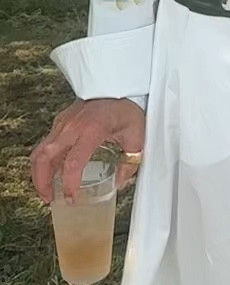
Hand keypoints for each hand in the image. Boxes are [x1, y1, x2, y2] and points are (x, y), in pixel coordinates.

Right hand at [30, 97, 145, 203]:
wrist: (120, 86)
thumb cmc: (127, 109)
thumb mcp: (136, 138)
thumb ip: (128, 164)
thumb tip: (120, 183)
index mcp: (92, 130)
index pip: (72, 163)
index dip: (69, 184)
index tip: (71, 198)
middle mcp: (72, 126)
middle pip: (44, 158)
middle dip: (42, 182)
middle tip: (49, 199)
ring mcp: (63, 122)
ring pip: (40, 151)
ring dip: (39, 173)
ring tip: (47, 190)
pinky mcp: (60, 121)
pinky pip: (46, 143)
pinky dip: (44, 161)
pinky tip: (54, 172)